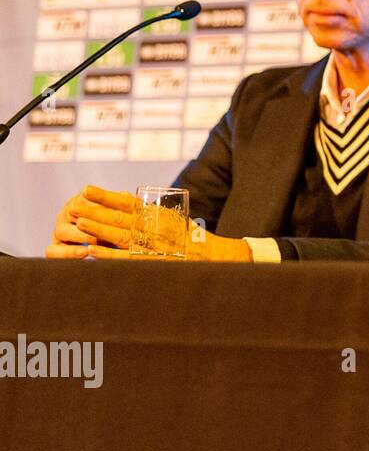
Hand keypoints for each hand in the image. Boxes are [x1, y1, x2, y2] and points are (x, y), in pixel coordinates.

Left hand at [44, 184, 251, 261]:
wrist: (212, 255)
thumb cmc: (188, 236)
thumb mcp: (171, 217)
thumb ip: (148, 212)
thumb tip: (123, 201)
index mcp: (158, 214)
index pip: (128, 202)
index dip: (106, 196)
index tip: (86, 189)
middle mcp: (154, 228)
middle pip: (120, 218)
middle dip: (95, 211)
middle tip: (74, 205)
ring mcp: (153, 245)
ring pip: (120, 236)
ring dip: (98, 229)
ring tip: (78, 222)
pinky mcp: (152, 261)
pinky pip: (126, 258)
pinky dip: (108, 255)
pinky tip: (92, 251)